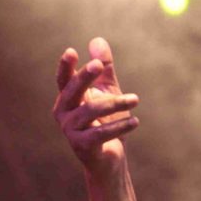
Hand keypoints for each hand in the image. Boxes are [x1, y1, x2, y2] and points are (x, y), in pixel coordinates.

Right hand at [52, 37, 138, 175]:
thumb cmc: (106, 123)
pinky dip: (119, 127)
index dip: (66, 66)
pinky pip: (100, 133)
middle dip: (85, 76)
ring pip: (90, 111)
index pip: (64, 79)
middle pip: (72, 90)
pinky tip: (135, 121)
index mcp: (67, 98)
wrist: (108, 160)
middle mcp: (63, 113)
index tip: (72, 51)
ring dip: (115, 103)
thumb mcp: (106, 93)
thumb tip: (98, 40)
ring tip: (136, 99)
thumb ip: (103, 70)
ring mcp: (70, 130)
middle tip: (99, 65)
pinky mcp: (82, 146)